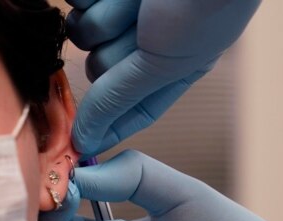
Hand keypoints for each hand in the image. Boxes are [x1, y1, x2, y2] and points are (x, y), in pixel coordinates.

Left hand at [66, 0, 260, 155]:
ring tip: (137, 1)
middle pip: (99, 70)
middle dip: (114, 55)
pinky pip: (76, 1)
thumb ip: (118, 99)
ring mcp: (123, 10)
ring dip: (103, 19)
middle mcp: (145, 40)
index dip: (105, 126)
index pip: (130, 109)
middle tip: (143, 33)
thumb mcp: (163, 63)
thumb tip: (86, 141)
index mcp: (171, 67)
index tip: (78, 144)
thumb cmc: (205, 5)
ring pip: (83, 33)